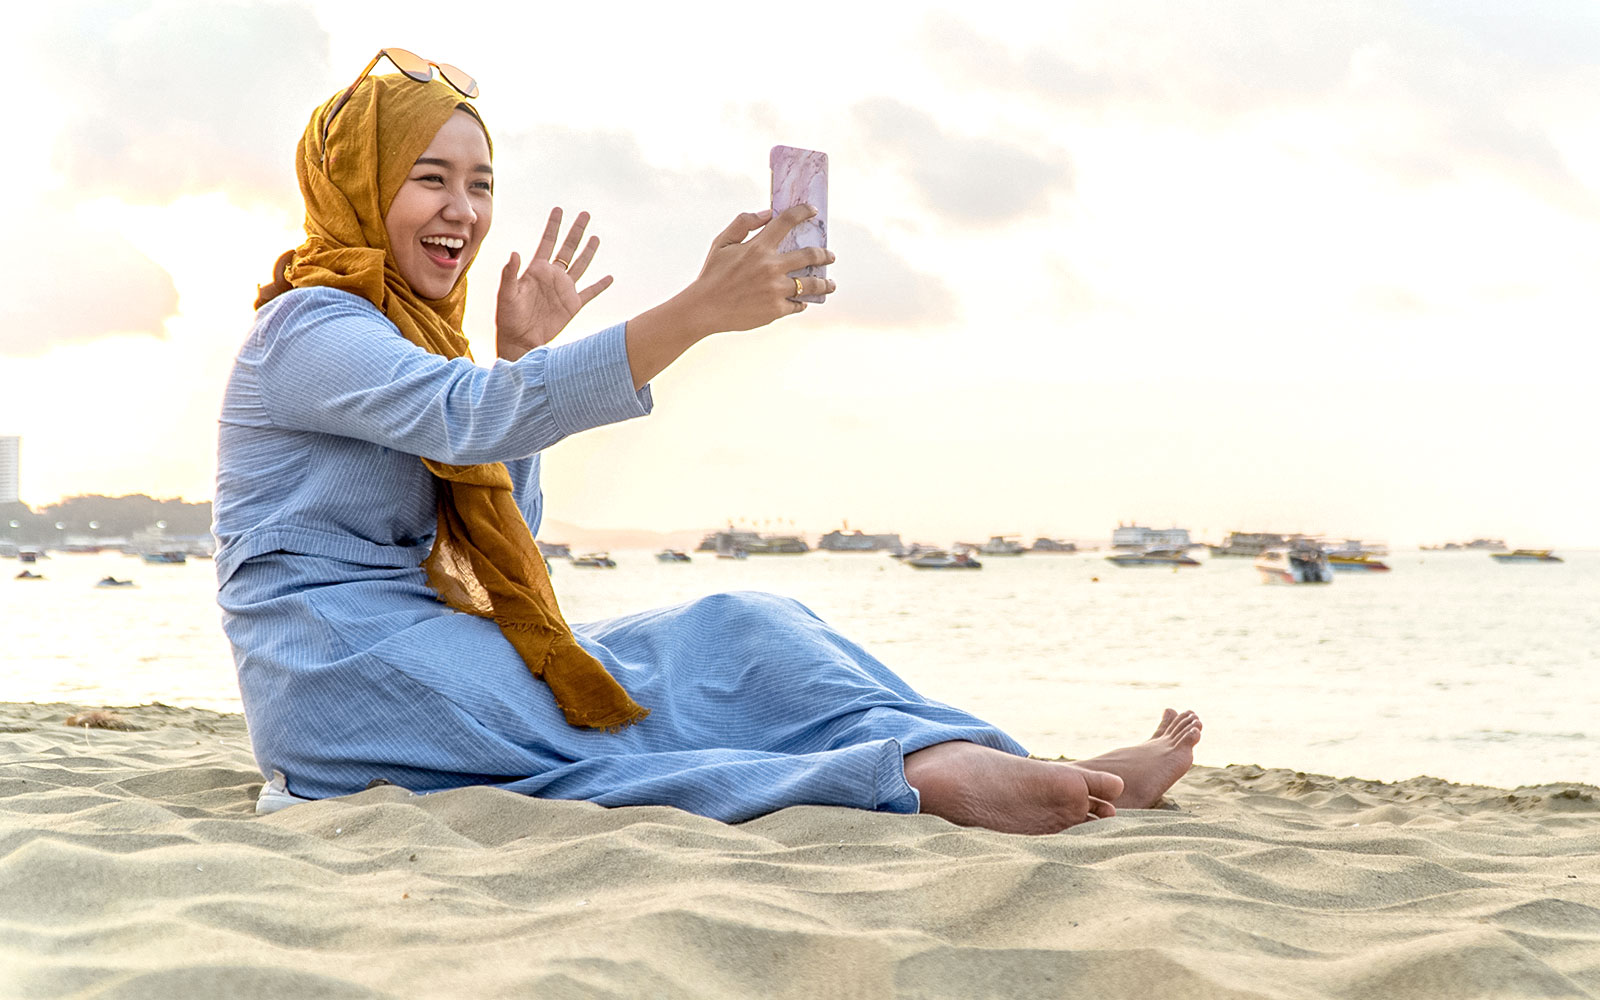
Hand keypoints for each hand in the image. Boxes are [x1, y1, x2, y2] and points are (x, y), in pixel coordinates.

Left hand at [495, 208, 613, 360]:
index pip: (548, 241)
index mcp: (537, 270)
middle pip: (568, 248)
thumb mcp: (506, 294)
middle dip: (576, 231)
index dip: (554, 225)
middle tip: (585, 214)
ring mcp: (564, 290)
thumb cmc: (509, 317)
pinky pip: (590, 292)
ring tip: (596, 237)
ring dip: (589, 252)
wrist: (520, 340)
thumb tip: (514, 253)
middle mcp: (553, 276)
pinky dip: (600, 285)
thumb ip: (510, 274)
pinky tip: (610, 278)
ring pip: (580, 265)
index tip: (559, 209)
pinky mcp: (573, 305)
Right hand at [679, 205, 836, 334]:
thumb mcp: (721, 243)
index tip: (813, 211)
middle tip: (830, 256)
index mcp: (758, 247)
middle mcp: (771, 267)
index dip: (803, 212)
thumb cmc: (712, 274)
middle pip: (810, 255)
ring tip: (830, 284)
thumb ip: (743, 223)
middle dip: (825, 255)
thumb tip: (767, 213)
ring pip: (811, 284)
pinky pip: (798, 305)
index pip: (787, 221)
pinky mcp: (776, 310)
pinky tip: (804, 301)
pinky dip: (801, 303)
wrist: (704, 309)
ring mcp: (776, 290)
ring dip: (825, 284)